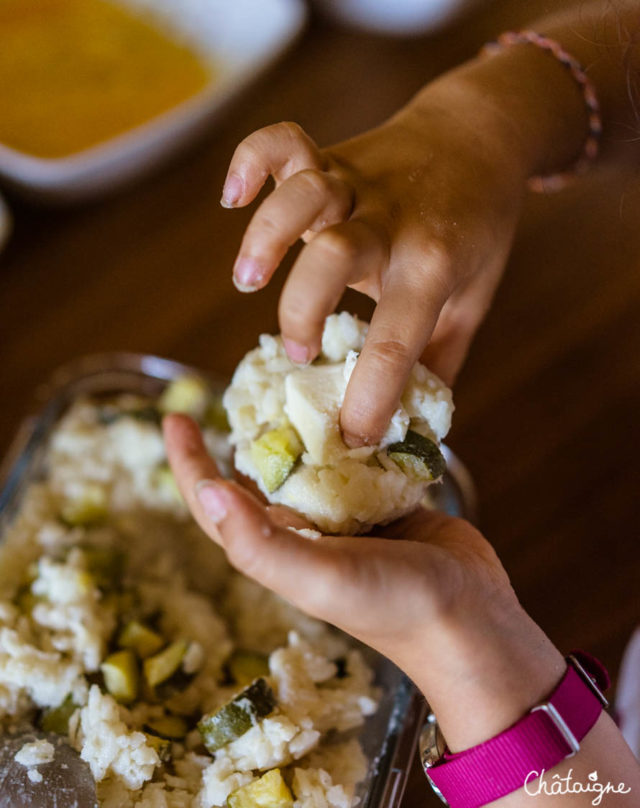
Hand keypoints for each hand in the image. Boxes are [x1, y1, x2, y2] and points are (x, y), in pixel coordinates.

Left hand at [163, 413, 564, 751]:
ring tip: (294, 376)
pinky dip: (348, 427)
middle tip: (240, 381)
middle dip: (243, 429)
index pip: (215, 503)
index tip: (175, 415)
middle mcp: (303, 529)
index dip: (189, 463)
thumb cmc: (393, 606)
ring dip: (297, 422)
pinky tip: (351, 394)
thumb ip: (261, 543)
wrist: (469, 620)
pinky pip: (355, 456)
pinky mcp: (382, 500)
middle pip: (257, 473)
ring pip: (308, 459)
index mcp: (276, 548)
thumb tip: (206, 491)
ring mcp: (344, 514)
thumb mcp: (318, 579)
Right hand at [221, 74, 527, 445]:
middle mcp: (390, 221)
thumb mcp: (473, 301)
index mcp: (431, 266)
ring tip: (248, 282)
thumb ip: (440, 361)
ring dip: (265, 237)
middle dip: (302, 312)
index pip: (396, 341)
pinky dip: (250, 161)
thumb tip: (413, 424)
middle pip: (334, 255)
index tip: (353, 437)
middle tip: (298, 352)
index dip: (369, 399)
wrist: (480, 137)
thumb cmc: (474, 231)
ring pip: (303, 193)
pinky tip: (234, 197)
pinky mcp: (332, 155)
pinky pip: (282, 142)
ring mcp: (358, 182)